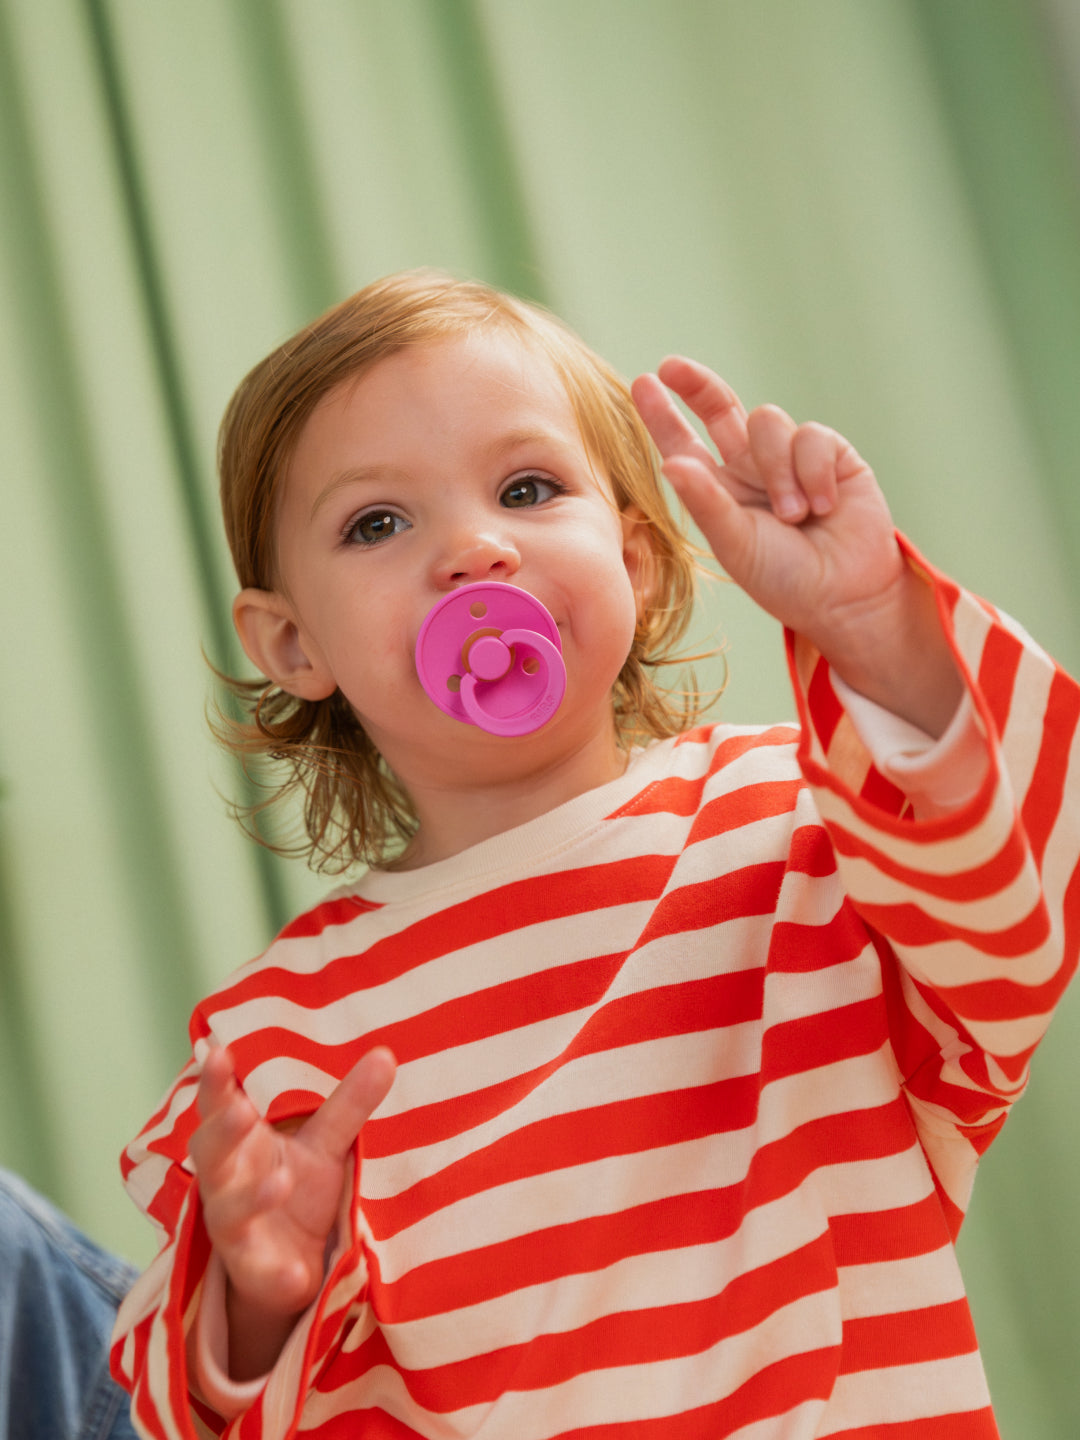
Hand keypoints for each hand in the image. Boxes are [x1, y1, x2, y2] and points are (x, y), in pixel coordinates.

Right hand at [189, 1043, 395, 1377]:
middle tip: (240, 1109)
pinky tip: (296, 1277)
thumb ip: (348, 1103)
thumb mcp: (324, 1144)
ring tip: (281, 1182)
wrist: (287, 1267)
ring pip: (229, 1211)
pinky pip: (259, 1274)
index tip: (218, 1052)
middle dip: (223, 1130)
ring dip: (251, 1198)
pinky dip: (276, 1275)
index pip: (220, 1104)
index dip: (216, 1082)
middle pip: (212, 1152)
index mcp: (240, 1142)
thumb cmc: (297, 1189)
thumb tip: (385, 1053)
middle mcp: (226, 1181)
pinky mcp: (252, 1272)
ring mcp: (234, 1228)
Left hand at [631, 357, 961, 734]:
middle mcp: (750, 468)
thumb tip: (669, 463)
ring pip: (768, 422)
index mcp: (718, 490)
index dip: (664, 415)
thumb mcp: (735, 543)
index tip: (642, 383)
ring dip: (778, 471)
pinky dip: (814, 472)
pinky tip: (825, 506)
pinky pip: (811, 436)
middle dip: (697, 385)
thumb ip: (705, 503)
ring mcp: (790, 458)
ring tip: (794, 516)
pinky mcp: (832, 454)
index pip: (685, 444)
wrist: (845, 595)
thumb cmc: (784, 579)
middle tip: (672, 368)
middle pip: (720, 408)